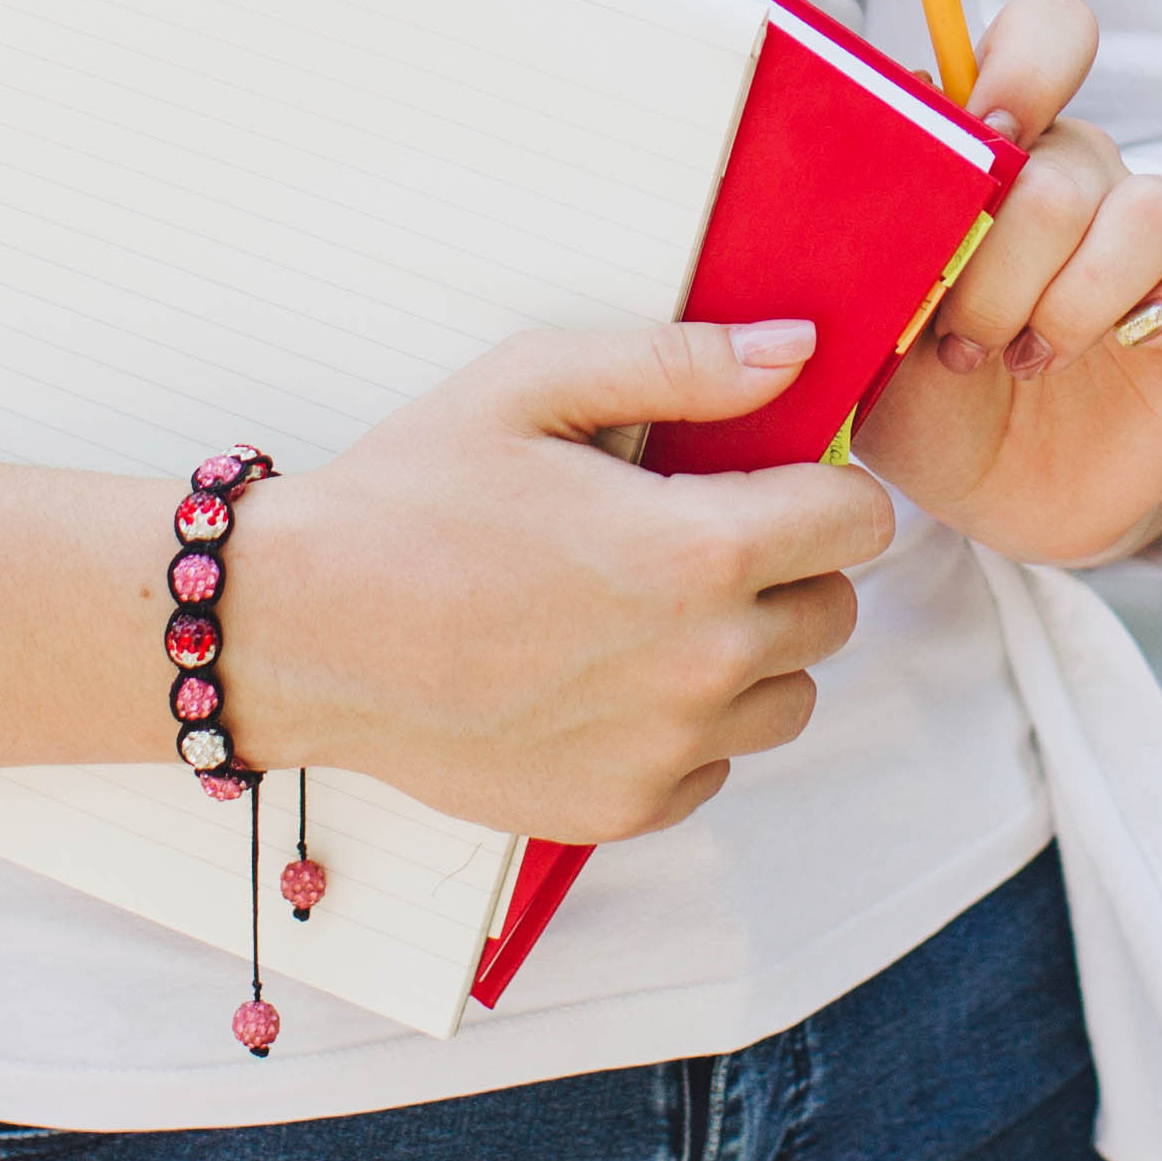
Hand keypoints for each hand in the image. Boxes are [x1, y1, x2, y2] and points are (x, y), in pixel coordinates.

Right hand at [230, 322, 898, 839]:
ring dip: (748, 651)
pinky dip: (686, 726)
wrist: (301, 629)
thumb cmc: (410, 495)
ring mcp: (667, 749)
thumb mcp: (535, 384)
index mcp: (700, 549)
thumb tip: (799, 351)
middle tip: (692, 536)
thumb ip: (682, 362)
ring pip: (788, 697)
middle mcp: (704, 663)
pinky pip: (716, 766)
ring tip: (649, 608)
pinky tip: (605, 673)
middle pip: (835, 611)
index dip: (822, 486)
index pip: (860, 520)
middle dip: (787, 565)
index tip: (767, 478)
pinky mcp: (624, 808)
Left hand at [853, 0, 1161, 566]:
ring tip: (1031, 361)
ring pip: (1152, 208)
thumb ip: (867, 256)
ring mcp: (1161, 237)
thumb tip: (873, 148)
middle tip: (964, 346)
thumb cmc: (929, 403)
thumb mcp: (873, 342)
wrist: (1007, 496)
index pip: (1047, 37)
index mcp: (1000, 153)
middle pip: (1067, 166)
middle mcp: (1085, 175)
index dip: (1024, 69)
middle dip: (1003, 268)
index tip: (984, 136)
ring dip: (1080, 300)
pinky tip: (1142, 340)